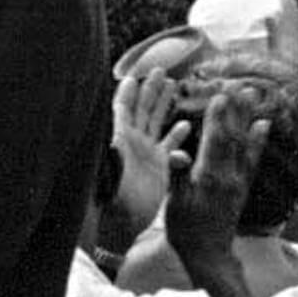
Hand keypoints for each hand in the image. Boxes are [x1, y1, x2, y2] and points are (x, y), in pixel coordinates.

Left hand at [105, 33, 201, 249]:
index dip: (127, 92)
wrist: (122, 225)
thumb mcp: (110, 175)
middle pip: (141, 110)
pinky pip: (169, 145)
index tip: (134, 74)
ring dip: (163, 105)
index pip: (122, 109)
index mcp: (120, 141)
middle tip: (161, 71)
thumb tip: (112, 138)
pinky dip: (177, 135)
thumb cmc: (112, 200)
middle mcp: (132, 143)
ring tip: (173, 87)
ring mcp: (146, 154)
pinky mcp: (159, 166)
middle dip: (150, 90)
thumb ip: (112, 156)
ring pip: (155, 122)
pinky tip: (186, 125)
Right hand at [163, 84, 263, 294]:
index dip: (218, 118)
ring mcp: (239, 181)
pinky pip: (253, 159)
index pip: (215, 142)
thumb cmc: (185, 229)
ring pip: (245, 145)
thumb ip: (178, 176)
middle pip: (233, 138)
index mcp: (209, 179)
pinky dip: (258, 140)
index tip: (221, 96)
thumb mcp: (175, 203)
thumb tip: (177, 154)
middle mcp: (228, 177)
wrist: (208, 253)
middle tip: (242, 88)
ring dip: (248, 120)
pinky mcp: (243, 187)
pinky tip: (263, 125)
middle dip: (236, 112)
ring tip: (254, 98)